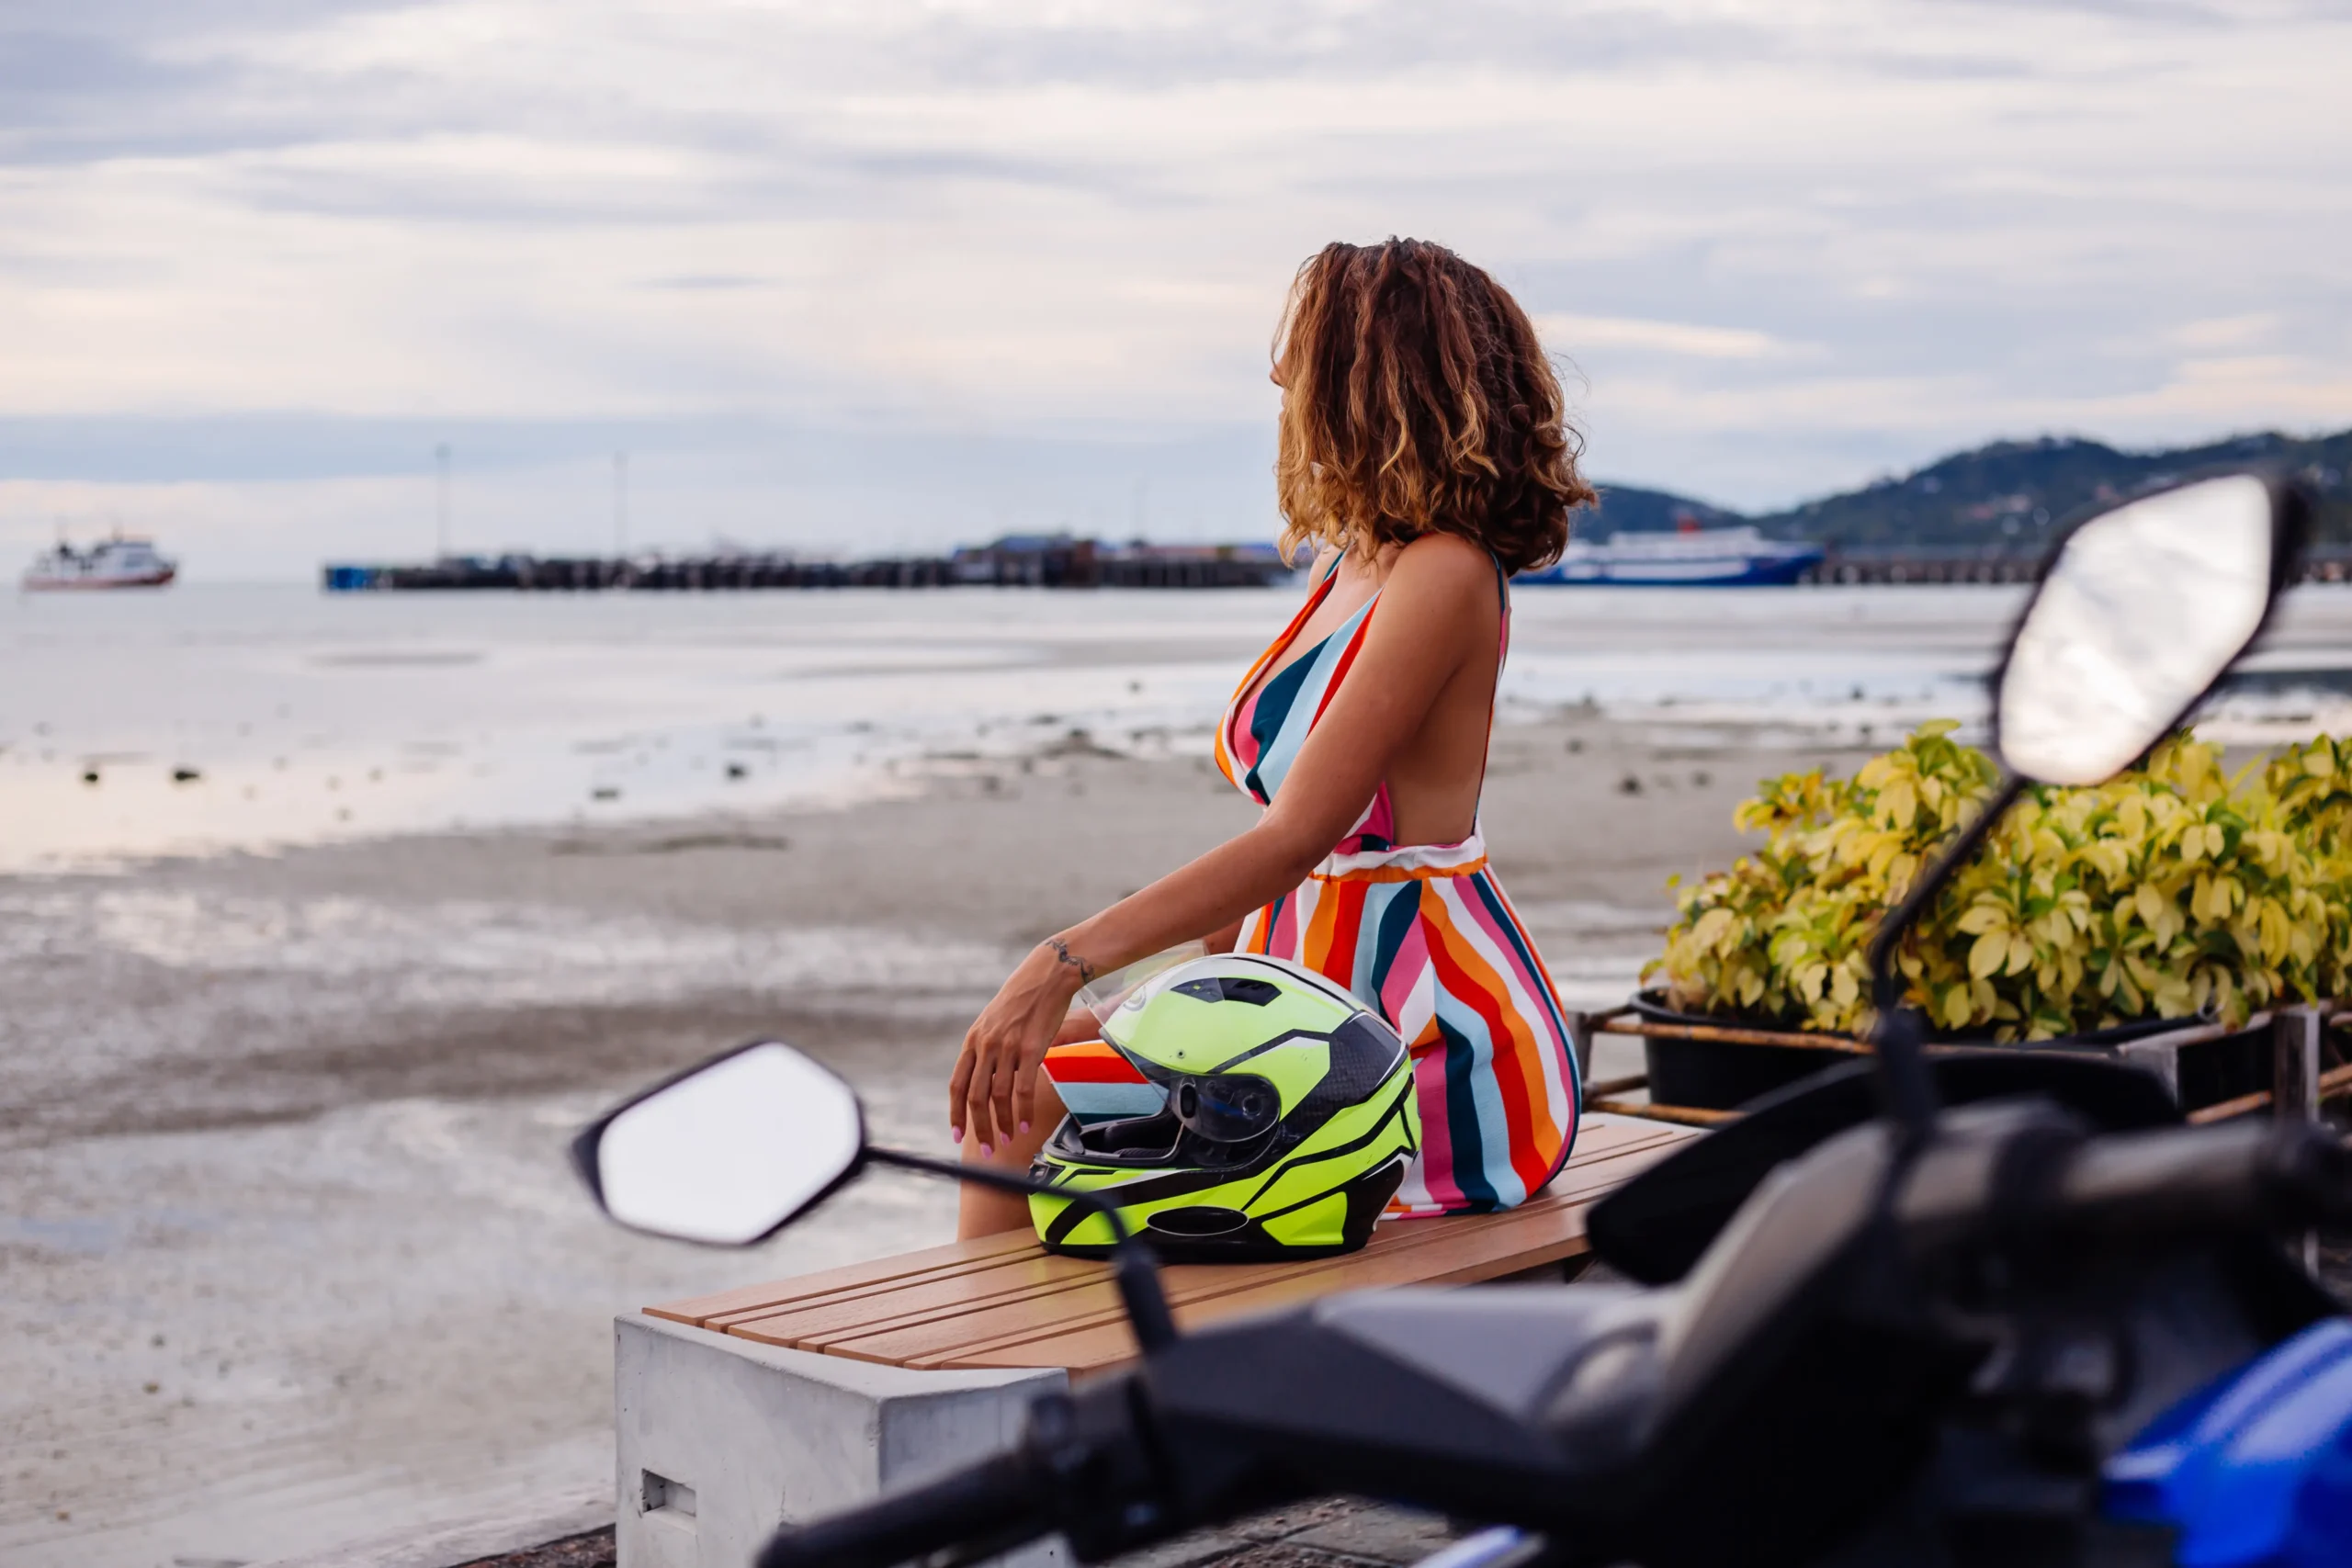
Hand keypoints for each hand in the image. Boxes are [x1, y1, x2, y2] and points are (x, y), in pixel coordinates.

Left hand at [950, 942, 1090, 1152]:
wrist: (1045, 977)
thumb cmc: (1021, 1001)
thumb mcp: (992, 1023)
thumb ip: (985, 1050)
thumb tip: (984, 1079)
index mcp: (972, 1041)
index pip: (957, 1085)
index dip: (955, 1113)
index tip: (957, 1135)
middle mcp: (985, 1046)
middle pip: (975, 1097)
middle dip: (979, 1127)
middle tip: (988, 1149)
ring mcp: (1007, 1048)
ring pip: (999, 1097)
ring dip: (1003, 1123)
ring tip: (1008, 1140)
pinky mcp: (1031, 1049)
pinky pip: (1023, 1088)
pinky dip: (1023, 1111)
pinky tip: (1027, 1124)